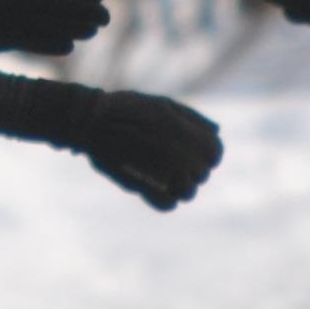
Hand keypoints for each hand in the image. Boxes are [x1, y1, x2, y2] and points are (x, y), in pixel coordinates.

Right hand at [0, 0, 111, 56]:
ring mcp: (22, 20)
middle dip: (94, 13)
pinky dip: (60, 45)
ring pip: (63, 28)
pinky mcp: (12, 39)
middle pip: (74, 8)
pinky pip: (44, 44)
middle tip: (105, 17)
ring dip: (81, 30)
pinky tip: (69, 43)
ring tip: (90, 30)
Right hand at [80, 92, 223, 211]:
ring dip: (179, 186)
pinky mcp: (145, 188)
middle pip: (201, 174)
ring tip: (162, 176)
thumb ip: (193, 118)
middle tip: (168, 161)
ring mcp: (164, 173)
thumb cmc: (128, 108)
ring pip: (188, 192)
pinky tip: (154, 187)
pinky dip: (165, 199)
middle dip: (190, 169)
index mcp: (187, 131)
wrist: (92, 121)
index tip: (193, 153)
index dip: (206, 154)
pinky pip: (168, 204)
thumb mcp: (164, 104)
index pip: (215, 153)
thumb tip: (217, 131)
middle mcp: (180, 153)